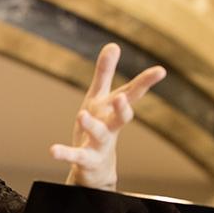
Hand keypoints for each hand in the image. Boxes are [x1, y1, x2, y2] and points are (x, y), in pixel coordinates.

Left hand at [49, 43, 165, 189]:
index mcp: (113, 110)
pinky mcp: (85, 160)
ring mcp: (99, 145)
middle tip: (122, 98)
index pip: (131, 94)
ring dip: (92, 126)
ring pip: (99, 135)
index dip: (145, 82)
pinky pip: (75, 156)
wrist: (96, 168)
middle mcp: (110, 127)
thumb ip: (105, 73)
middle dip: (123, 108)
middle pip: (121, 117)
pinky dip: (65, 154)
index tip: (160, 71)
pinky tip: (53, 151)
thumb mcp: (99, 98)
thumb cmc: (99, 126)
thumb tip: (113, 44)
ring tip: (82, 115)